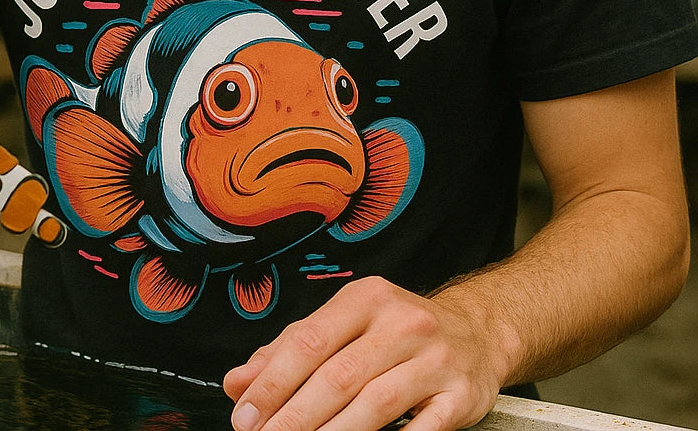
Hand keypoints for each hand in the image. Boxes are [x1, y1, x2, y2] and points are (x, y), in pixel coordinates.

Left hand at [223, 276, 503, 430]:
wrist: (477, 333)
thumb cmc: (397, 331)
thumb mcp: (345, 324)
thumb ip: (289, 351)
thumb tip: (239, 383)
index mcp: (365, 299)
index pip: (308, 339)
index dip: (273, 381)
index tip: (245, 414)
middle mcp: (401, 322)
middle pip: (337, 376)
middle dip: (294, 415)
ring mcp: (435, 359)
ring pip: (374, 404)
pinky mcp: (461, 396)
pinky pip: (421, 430)